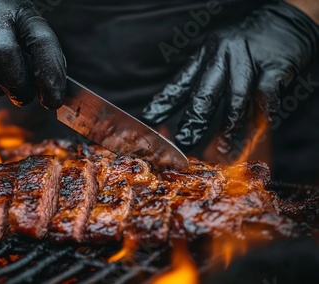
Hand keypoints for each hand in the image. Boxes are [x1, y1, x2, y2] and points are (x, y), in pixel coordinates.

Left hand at [142, 1, 318, 152]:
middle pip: (205, 94)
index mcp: (204, 56)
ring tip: (224, 150)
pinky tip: (256, 131)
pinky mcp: (275, 66)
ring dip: (229, 129)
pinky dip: (261, 115)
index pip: (180, 84)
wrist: (285, 24)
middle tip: (185, 143)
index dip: (163, 104)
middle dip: (193, 122)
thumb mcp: (218, 57)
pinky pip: (266, 96)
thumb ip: (203, 85)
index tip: (149, 122)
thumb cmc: (246, 48)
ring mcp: (249, 60)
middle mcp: (223, 57)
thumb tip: (186, 120)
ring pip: (236, 100)